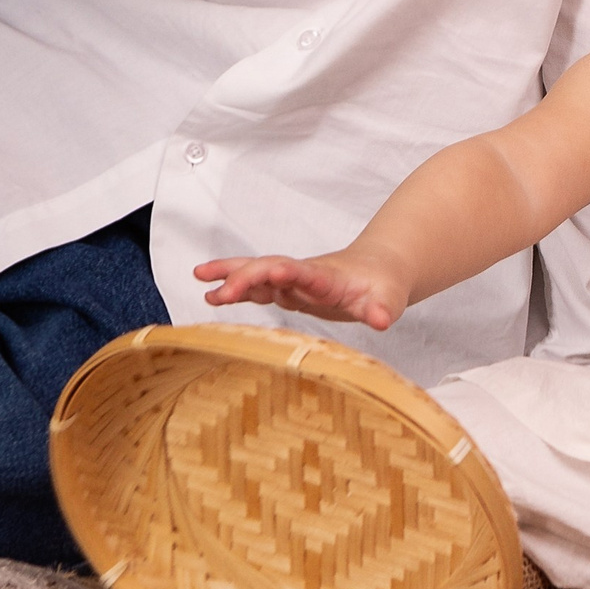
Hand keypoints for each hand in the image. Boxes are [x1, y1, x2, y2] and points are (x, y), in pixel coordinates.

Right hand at [194, 249, 408, 330]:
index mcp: (328, 277)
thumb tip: (382, 320)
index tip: (273, 271)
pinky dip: (235, 289)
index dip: (289, 272)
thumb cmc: (382, 287)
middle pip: (272, 268)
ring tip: (200, 278)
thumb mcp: (388, 300)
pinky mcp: (286, 289)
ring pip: (258, 272)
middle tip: (222, 293)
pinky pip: (256, 286)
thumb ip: (383, 309)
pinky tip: (211, 295)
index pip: (304, 272)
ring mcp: (293, 280)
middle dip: (248, 278)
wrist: (378, 271)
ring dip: (231, 276)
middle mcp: (304, 274)